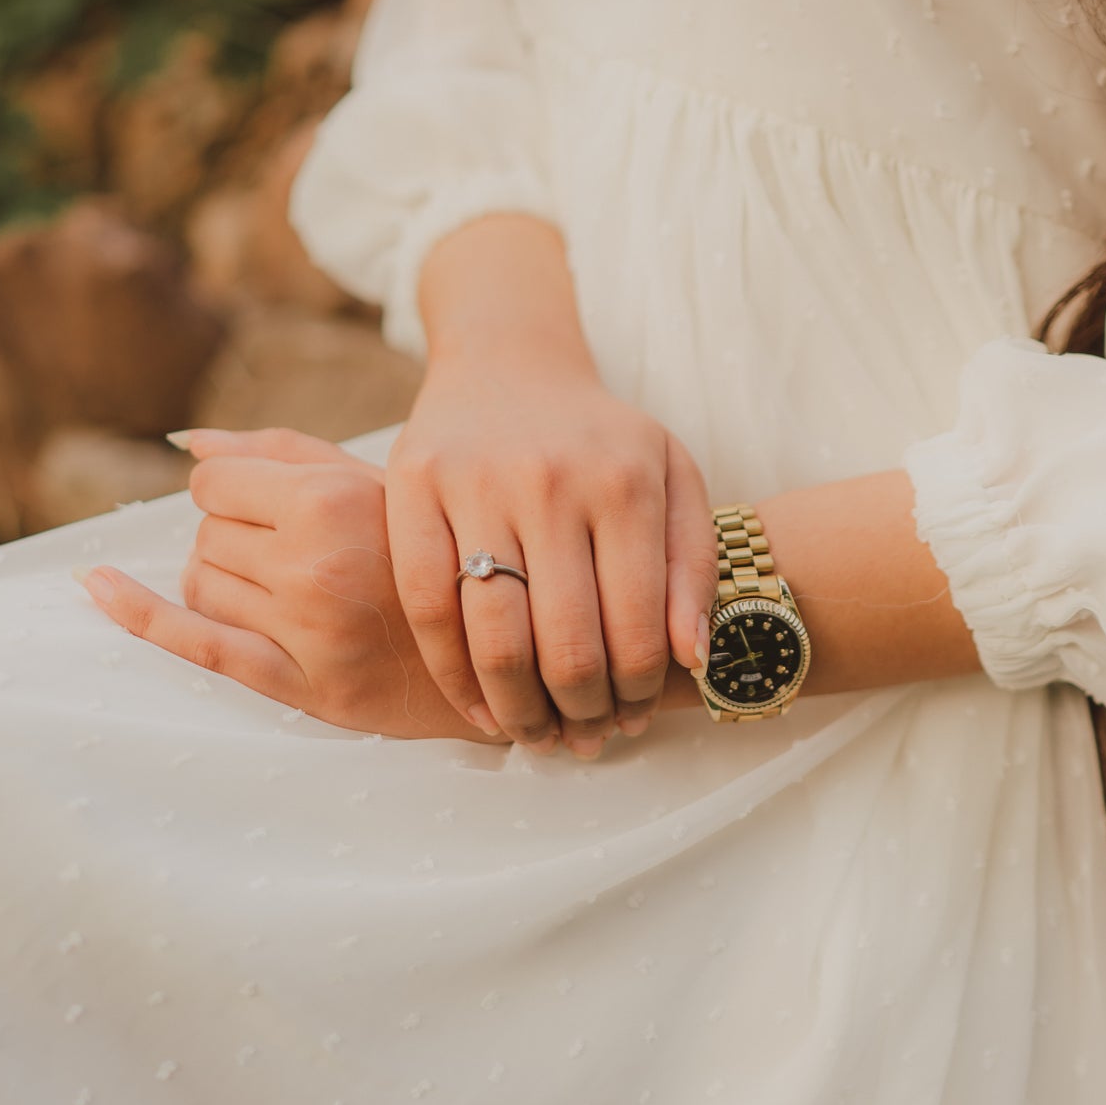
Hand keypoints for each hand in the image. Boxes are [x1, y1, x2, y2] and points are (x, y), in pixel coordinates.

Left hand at [74, 429, 494, 743]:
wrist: (506, 656)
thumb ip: (284, 454)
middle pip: (207, 534)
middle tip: (294, 557)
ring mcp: (305, 628)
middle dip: (235, 540)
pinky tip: (97, 587)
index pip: (218, 482)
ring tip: (284, 593)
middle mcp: (314, 561)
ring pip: (201, 584)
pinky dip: (138, 613)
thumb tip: (189, 444)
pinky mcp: (302, 686)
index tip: (266, 509)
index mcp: (335, 499)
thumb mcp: (381, 485)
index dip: (232, 492)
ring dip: (222, 582)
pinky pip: (198, 643)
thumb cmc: (441, 559)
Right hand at [386, 351, 716, 758]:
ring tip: (535, 736)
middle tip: (584, 740)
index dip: (637, 694)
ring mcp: (474, 483)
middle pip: (565, 644)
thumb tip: (692, 659)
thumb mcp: (674, 479)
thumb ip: (694, 567)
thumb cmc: (601, 440)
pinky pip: (426, 606)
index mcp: (625, 483)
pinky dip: (452, 676)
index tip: (634, 720)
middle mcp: (550, 481)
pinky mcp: (411, 487)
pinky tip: (479, 708)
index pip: (635, 626)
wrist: (509, 364)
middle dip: (580, 713)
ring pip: (493, 637)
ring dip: (518, 710)